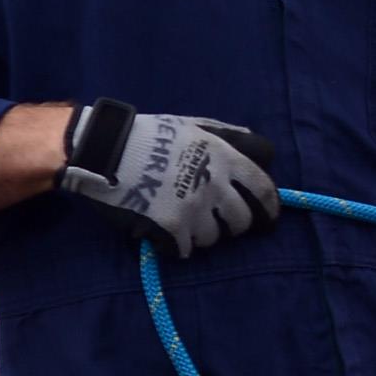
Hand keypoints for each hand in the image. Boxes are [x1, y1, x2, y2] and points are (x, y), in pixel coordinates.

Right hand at [59, 101, 279, 258]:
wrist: (106, 149)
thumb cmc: (150, 134)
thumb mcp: (194, 125)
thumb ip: (229, 137)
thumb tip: (262, 150)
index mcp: (224, 157)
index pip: (263, 190)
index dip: (269, 207)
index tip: (267, 217)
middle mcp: (215, 184)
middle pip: (242, 221)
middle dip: (233, 224)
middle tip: (217, 221)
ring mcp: (194, 208)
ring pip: (213, 238)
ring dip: (202, 234)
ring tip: (184, 222)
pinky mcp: (171, 227)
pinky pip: (185, 249)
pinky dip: (177, 245)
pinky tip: (166, 233)